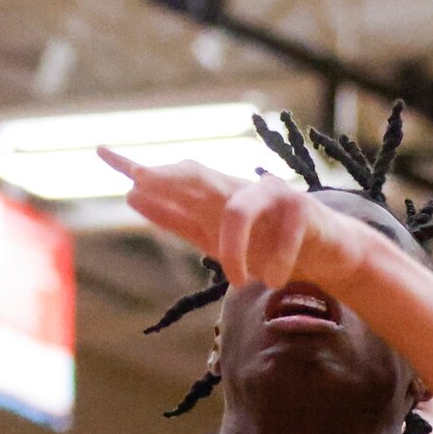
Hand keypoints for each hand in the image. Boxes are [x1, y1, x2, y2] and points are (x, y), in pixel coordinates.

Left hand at [100, 153, 381, 299]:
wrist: (330, 256)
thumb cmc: (269, 246)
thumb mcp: (215, 237)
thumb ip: (177, 217)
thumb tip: (133, 194)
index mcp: (215, 198)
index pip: (174, 179)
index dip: (140, 168)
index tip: (102, 153)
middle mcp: (238, 190)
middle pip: (200, 176)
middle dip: (171, 180)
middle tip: (142, 183)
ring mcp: (272, 195)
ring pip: (239, 210)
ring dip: (234, 250)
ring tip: (239, 280)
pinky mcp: (303, 210)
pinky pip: (284, 235)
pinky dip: (275, 262)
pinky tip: (272, 279)